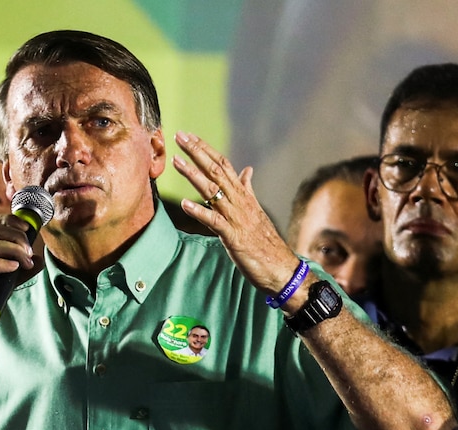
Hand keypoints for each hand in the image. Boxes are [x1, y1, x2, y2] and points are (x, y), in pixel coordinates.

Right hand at [0, 213, 42, 355]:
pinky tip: (14, 267)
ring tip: (26, 259)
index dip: (10, 221)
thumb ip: (19, 272)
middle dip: (15, 235)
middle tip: (30, 250)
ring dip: (13, 248)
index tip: (28, 230)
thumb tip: (39, 260)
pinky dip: (1, 263)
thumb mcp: (3, 285)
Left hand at [172, 131, 300, 294]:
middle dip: (196, 152)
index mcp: (243, 195)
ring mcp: (236, 218)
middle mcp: (240, 201)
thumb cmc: (265, 240)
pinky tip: (185, 203)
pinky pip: (215, 221)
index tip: (189, 136)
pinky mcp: (233, 236)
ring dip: (193, 175)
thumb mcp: (255, 210)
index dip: (205, 149)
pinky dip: (200, 211)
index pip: (223, 164)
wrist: (281, 266)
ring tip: (176, 161)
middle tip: (180, 136)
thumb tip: (247, 170)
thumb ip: (247, 189)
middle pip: (216, 170)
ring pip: (213, 191)